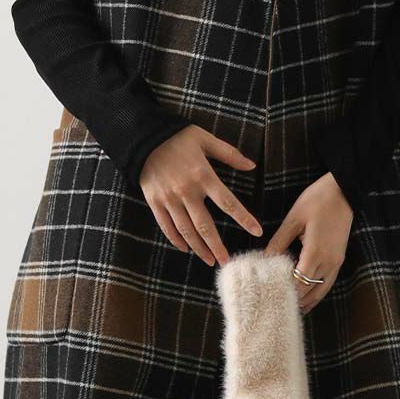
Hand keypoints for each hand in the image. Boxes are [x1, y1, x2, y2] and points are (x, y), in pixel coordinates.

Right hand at [138, 125, 262, 263]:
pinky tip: (186, 248)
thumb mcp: (206, 139)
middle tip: (226, 261)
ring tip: (209, 260)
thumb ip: (229, 154)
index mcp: (203, 176)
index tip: (256, 231)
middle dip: (217, 246)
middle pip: (205, 225)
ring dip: (199, 248)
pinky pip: (166, 226)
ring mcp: (169, 198)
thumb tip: (252, 166)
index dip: (244, 218)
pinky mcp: (155, 202)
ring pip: (186, 230)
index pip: (228, 202)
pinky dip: (176, 239)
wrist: (143, 137)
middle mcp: (186, 191)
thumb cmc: (178, 137)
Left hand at [261, 171, 352, 313]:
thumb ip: (279, 242)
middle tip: (275, 306)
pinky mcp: (339, 259)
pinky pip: (327, 283)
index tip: (269, 295)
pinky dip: (316, 292)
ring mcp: (336, 262)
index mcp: (315, 252)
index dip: (284, 291)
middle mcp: (328, 262)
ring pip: (321, 291)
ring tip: (289, 308)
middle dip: (293, 299)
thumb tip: (264, 259)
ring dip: (306, 300)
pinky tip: (306, 296)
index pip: (298, 282)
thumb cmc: (318, 200)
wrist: (344, 190)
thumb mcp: (294, 219)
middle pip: (309, 291)